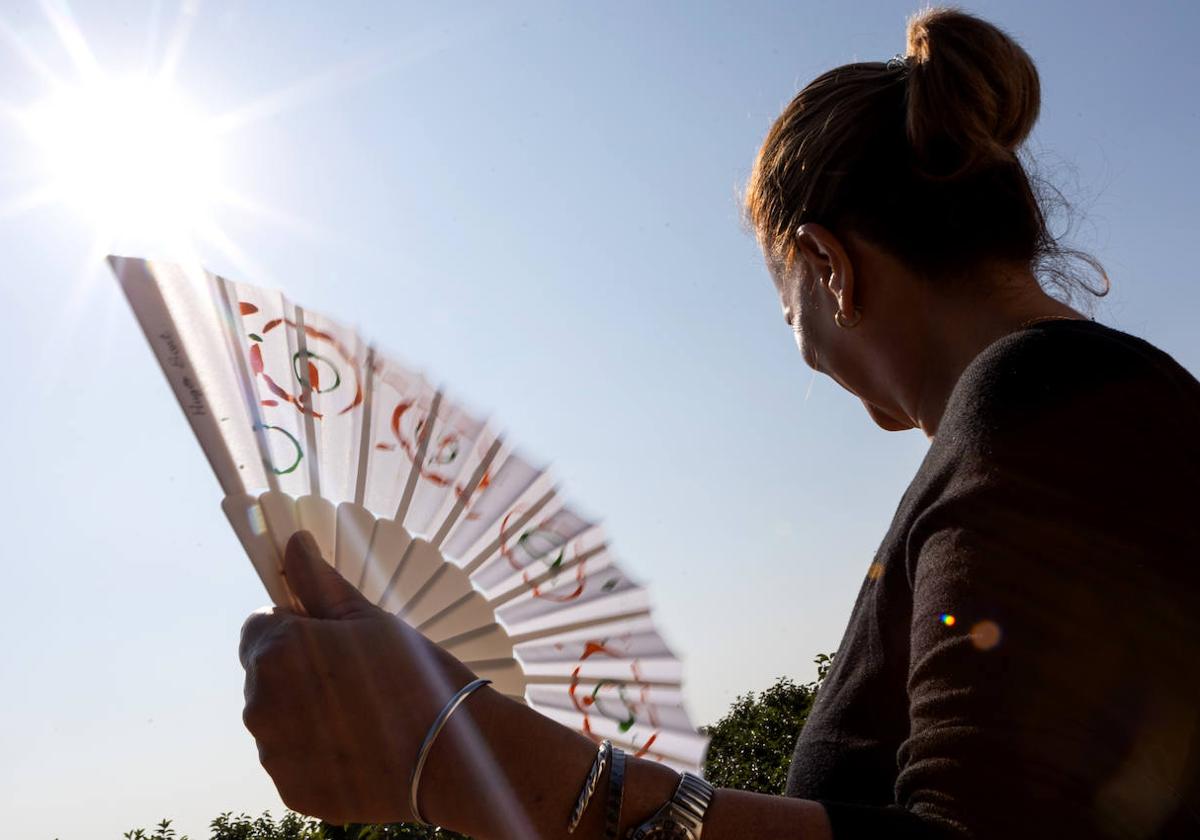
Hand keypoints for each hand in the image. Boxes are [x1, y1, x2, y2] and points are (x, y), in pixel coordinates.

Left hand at [239, 530, 477, 824]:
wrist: (449, 756)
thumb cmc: (415, 677)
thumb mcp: (370, 620)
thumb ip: (320, 584)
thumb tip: (295, 544)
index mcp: (276, 651)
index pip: (260, 626)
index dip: (295, 627)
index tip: (329, 638)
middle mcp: (261, 704)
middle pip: (265, 674)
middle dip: (298, 672)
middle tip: (355, 677)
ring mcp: (274, 752)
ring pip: (278, 720)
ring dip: (305, 714)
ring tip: (363, 715)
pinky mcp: (291, 790)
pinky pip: (293, 761)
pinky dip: (317, 754)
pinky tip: (361, 747)